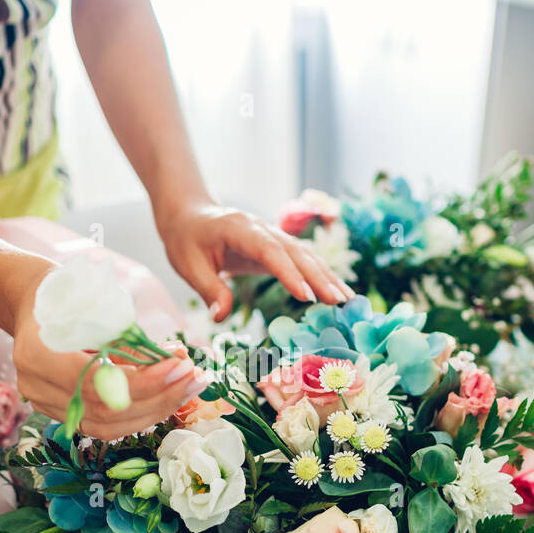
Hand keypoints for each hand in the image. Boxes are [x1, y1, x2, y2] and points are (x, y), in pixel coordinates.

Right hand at [9, 271, 206, 441]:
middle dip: (158, 397)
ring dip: (155, 409)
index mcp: (37, 354)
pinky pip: (105, 425)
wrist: (32, 300)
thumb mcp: (97, 305)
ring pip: (108, 426)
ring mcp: (44, 404)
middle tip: (195, 378)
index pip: (97, 382)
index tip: (179, 365)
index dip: (144, 380)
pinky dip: (140, 413)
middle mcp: (36, 387)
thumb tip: (179, 359)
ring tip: (188, 389)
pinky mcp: (61, 412)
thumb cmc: (66, 293)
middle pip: (106, 411)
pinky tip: (168, 397)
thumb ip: (133, 340)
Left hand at [156, 198, 355, 321]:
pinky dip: (320, 274)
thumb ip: (209, 290)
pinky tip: (335, 291)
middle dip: (319, 277)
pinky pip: (301, 259)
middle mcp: (262, 228)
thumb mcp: (189, 265)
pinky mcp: (276, 246)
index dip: (290, 273)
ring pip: (305, 254)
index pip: (270, 251)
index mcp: (240, 229)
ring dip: (326, 276)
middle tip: (339, 302)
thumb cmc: (186, 239)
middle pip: (296, 252)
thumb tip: (221, 318)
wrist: (189, 214)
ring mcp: (272, 235)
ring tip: (347, 300)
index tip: (306, 296)